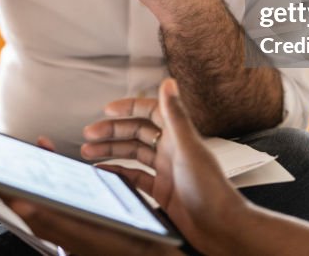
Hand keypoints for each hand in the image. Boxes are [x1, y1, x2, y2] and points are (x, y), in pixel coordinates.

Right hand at [11, 79, 246, 253]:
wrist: (220, 227)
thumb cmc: (210, 189)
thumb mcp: (188, 148)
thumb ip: (176, 115)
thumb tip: (169, 82)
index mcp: (178, 136)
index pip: (150, 112)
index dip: (129, 107)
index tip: (108, 109)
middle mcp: (171, 150)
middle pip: (136, 133)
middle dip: (112, 131)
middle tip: (89, 133)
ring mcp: (166, 171)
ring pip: (133, 154)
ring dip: (111, 151)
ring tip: (88, 152)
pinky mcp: (162, 191)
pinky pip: (135, 177)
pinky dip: (119, 172)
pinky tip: (105, 171)